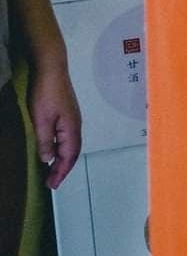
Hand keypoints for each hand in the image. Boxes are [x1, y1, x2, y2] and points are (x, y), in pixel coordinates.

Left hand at [29, 56, 80, 188]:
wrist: (51, 69)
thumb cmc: (46, 94)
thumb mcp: (41, 120)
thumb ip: (45, 141)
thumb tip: (47, 159)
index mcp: (72, 129)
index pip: (69, 156)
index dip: (61, 172)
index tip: (52, 185)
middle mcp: (76, 125)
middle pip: (73, 152)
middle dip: (63, 169)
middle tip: (51, 182)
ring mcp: (73, 119)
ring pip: (70, 145)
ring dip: (62, 159)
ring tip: (52, 170)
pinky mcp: (67, 114)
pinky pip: (67, 137)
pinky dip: (61, 149)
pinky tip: (53, 149)